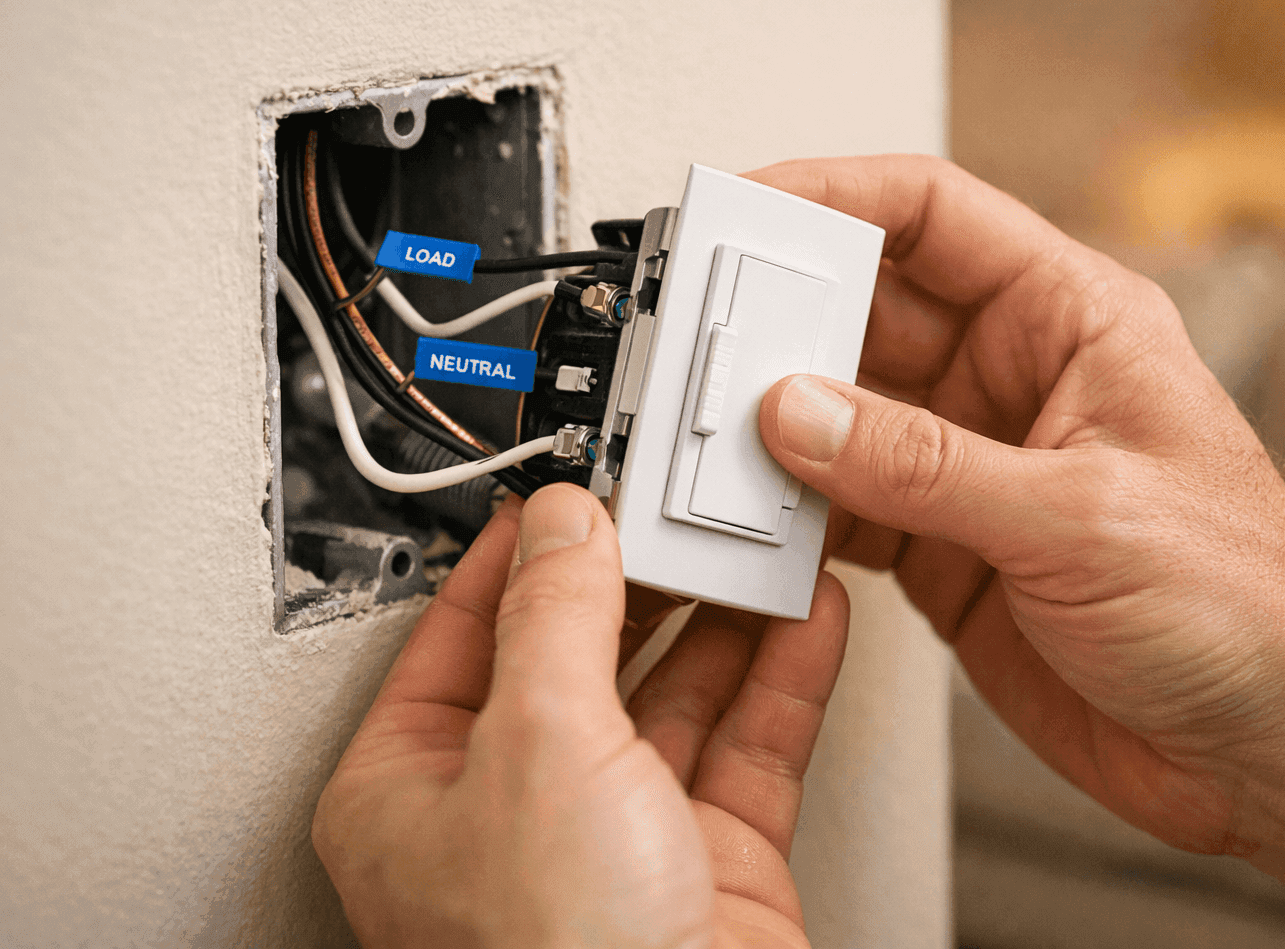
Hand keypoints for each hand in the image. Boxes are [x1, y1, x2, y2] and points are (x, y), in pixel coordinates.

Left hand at [312, 483, 848, 948]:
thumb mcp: (538, 750)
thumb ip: (558, 619)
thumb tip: (564, 524)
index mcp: (418, 788)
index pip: (466, 628)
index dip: (524, 548)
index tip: (578, 485)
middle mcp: (516, 809)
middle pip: (584, 652)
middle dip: (644, 574)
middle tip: (685, 503)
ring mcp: (620, 835)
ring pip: (679, 693)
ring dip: (726, 616)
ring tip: (759, 542)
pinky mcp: (712, 861)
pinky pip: (751, 743)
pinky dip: (784, 674)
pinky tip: (805, 618)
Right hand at [748, 155, 1284, 945]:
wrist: (1275, 749)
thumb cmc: (1249, 608)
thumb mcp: (1082, 515)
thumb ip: (925, 467)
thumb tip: (798, 412)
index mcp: (1072, 323)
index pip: (932, 218)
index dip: (833, 195)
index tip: (747, 205)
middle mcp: (1014, 383)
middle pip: (867, 313)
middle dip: (780, 317)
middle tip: (699, 332)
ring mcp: (973, 468)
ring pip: (842, 413)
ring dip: (774, 421)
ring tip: (706, 429)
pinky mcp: (947, 551)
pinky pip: (844, 505)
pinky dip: (791, 509)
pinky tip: (754, 512)